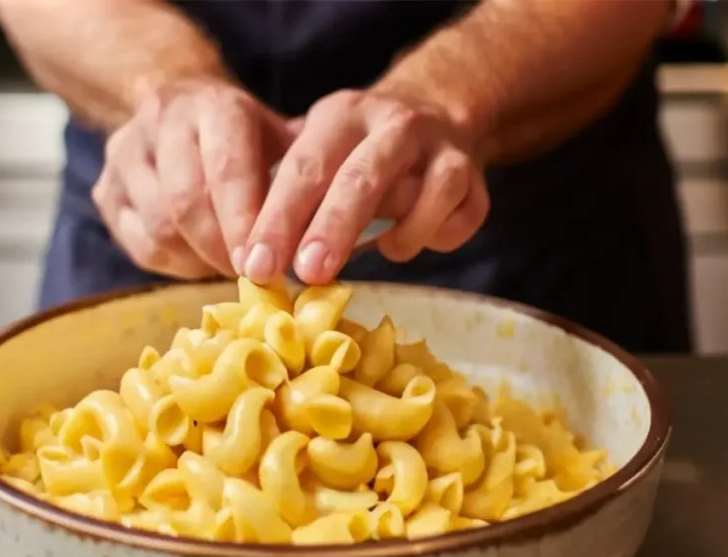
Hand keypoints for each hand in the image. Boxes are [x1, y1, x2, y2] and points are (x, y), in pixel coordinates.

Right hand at [93, 79, 292, 278]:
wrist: (184, 109)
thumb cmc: (248, 138)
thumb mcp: (283, 141)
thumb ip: (300, 185)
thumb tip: (322, 244)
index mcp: (214, 105)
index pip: (226, 169)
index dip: (243, 223)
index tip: (264, 265)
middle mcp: (162, 120)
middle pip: (186, 202)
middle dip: (221, 250)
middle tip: (250, 277)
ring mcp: (125, 152)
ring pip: (160, 226)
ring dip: (199, 261)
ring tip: (228, 268)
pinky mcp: (105, 188)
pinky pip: (139, 244)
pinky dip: (174, 265)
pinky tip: (199, 263)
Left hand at [240, 89, 489, 284]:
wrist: (435, 112)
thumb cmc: (355, 154)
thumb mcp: (318, 155)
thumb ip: (290, 200)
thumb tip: (252, 265)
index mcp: (340, 116)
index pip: (302, 168)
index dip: (278, 219)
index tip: (257, 266)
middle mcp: (391, 124)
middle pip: (361, 177)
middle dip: (333, 229)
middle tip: (309, 274)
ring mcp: (439, 147)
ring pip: (426, 193)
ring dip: (403, 235)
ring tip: (387, 252)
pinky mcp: (474, 176)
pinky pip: (460, 216)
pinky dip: (438, 236)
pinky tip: (418, 237)